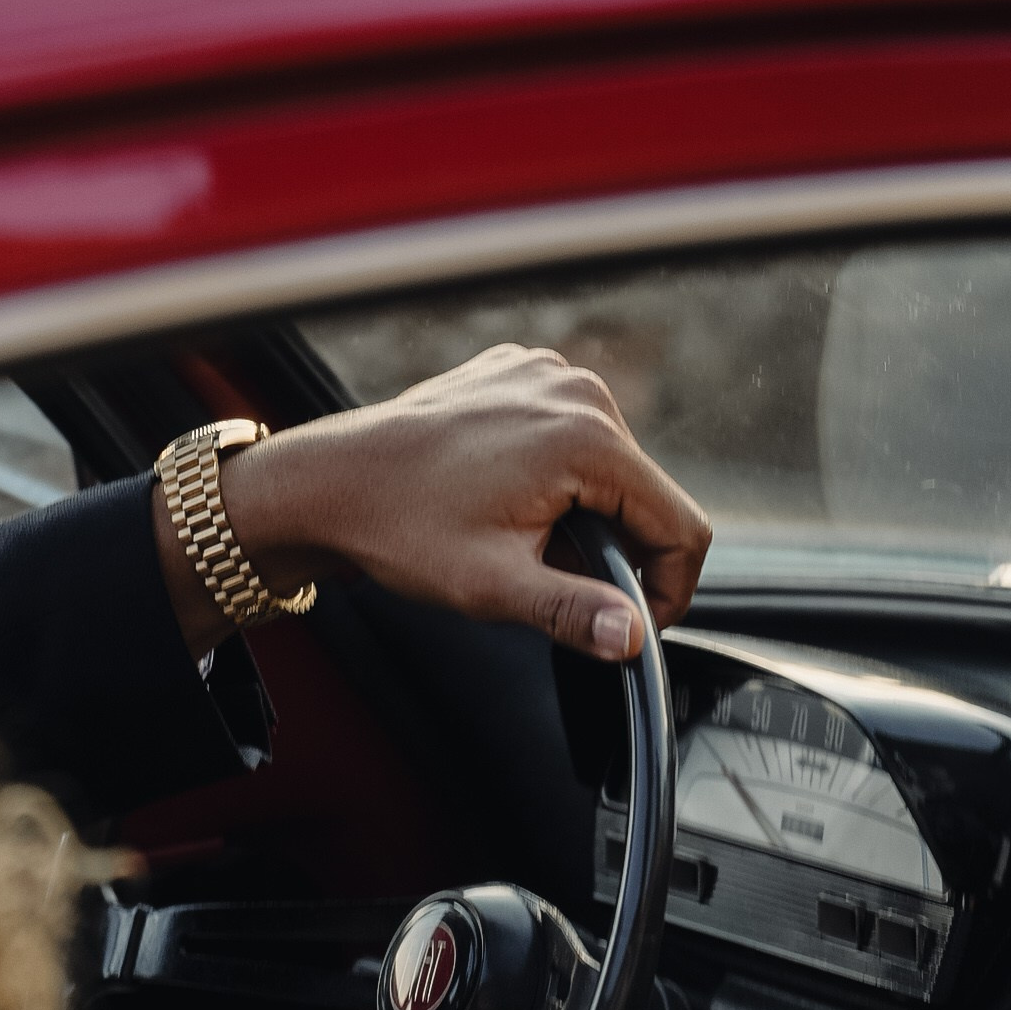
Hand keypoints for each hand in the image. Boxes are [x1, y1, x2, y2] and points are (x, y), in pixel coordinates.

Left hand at [159, 347, 712, 662]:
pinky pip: (575, 432)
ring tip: (525, 539)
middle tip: (556, 581)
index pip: (681, 525)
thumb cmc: (399, 528)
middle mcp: (577, 390)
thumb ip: (573, 611)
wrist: (330, 481)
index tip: (637, 622)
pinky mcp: (522, 372)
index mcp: (585, 439)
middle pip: (649, 492)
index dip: (671, 588)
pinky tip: (508, 498)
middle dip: (620, 549)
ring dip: (590, 512)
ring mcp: (549, 373)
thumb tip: (631, 637)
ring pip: (615, 464)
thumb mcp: (492, 586)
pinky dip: (560, 474)